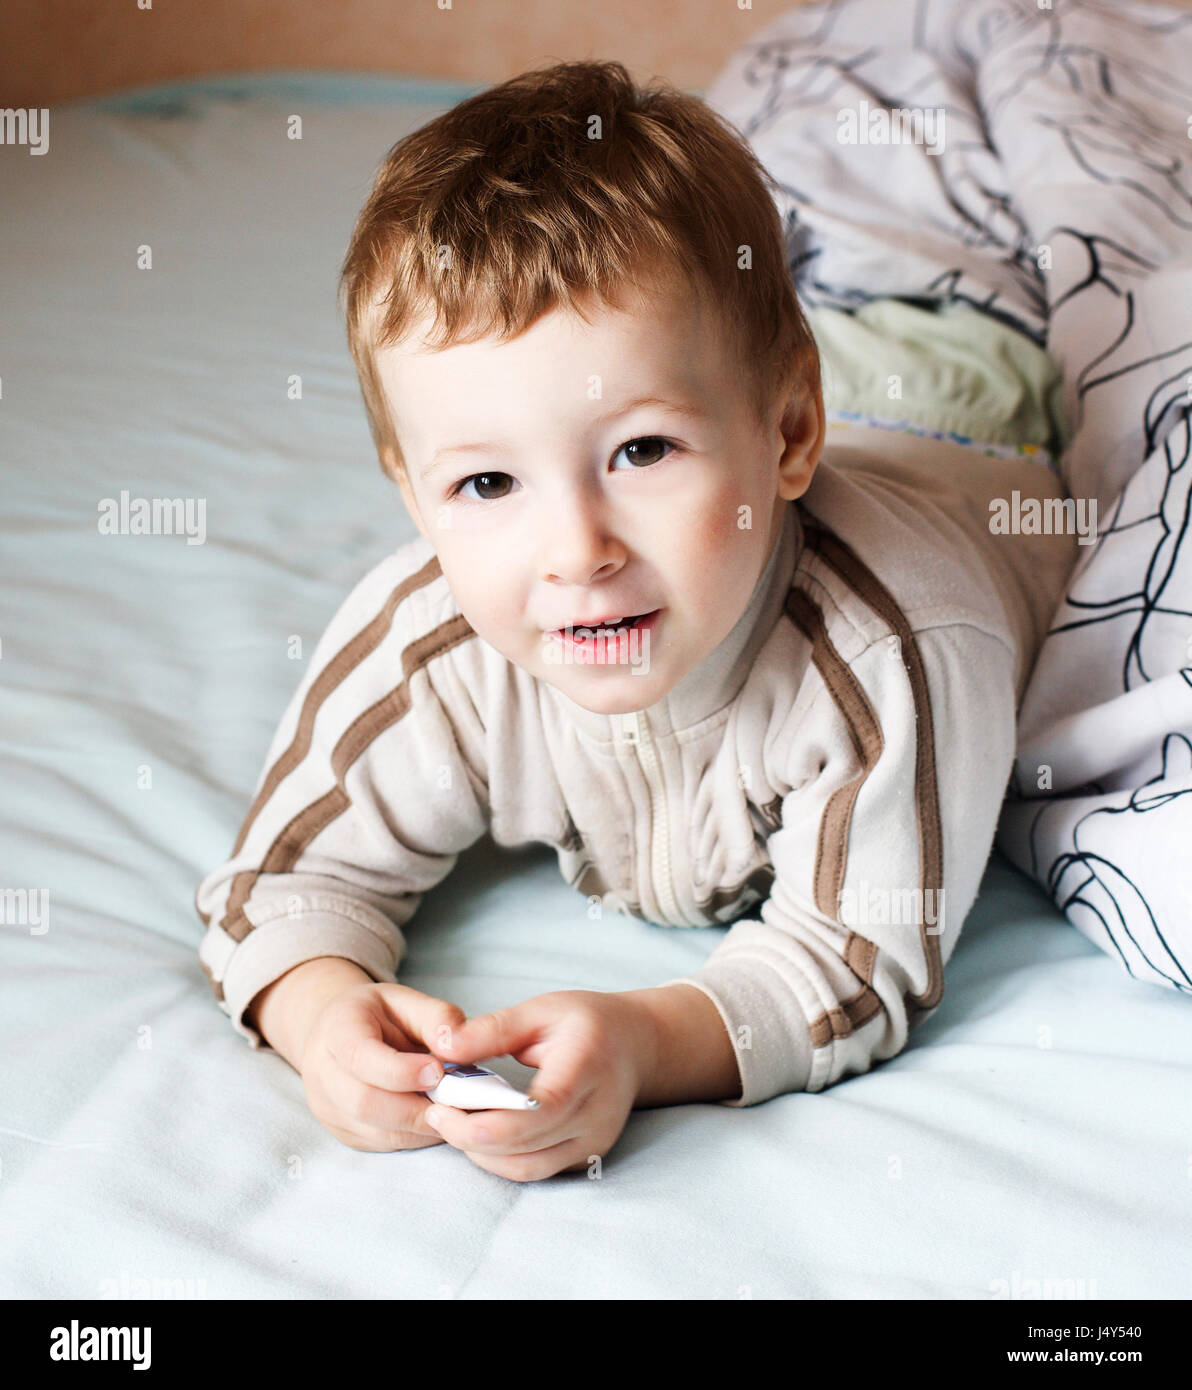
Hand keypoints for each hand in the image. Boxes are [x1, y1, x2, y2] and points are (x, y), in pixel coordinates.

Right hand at [298, 981, 467, 1152]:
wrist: (339, 1033)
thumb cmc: (376, 1015)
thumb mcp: (406, 998)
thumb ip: (436, 1017)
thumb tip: (458, 1044)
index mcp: (337, 1028)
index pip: (360, 1057)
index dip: (401, 1071)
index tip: (437, 1071)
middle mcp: (322, 1071)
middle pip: (365, 1103)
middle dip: (417, 1107)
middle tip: (454, 1100)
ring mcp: (326, 1106)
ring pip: (376, 1131)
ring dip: (420, 1126)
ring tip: (449, 1108)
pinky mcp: (341, 1131)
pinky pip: (382, 1144)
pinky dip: (415, 1136)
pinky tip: (432, 1117)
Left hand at [423, 989, 655, 1182]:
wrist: (636, 1044)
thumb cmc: (586, 1022)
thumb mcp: (540, 1010)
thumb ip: (492, 1029)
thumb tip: (443, 1046)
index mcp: (586, 1067)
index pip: (539, 1111)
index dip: (486, 1120)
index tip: (442, 1107)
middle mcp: (596, 1114)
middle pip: (526, 1148)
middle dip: (470, 1138)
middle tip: (435, 1113)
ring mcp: (595, 1141)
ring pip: (528, 1169)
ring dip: (482, 1154)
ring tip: (453, 1124)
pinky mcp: (587, 1156)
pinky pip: (537, 1170)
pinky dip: (501, 1158)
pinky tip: (480, 1133)